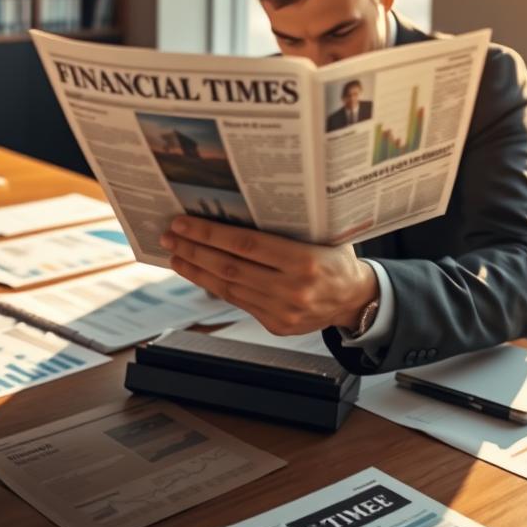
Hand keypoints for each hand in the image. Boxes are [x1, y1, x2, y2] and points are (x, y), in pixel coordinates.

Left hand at [160, 216, 377, 335]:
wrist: (356, 299)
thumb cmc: (337, 258)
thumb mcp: (323, 233)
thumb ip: (290, 224)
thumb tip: (245, 202)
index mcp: (304, 261)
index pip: (246, 245)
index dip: (211, 234)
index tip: (184, 223)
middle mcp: (291, 288)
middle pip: (230, 267)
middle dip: (195, 250)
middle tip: (170, 236)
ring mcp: (282, 311)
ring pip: (229, 288)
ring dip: (197, 270)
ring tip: (176, 254)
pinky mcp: (275, 325)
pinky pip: (238, 302)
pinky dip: (214, 286)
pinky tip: (199, 272)